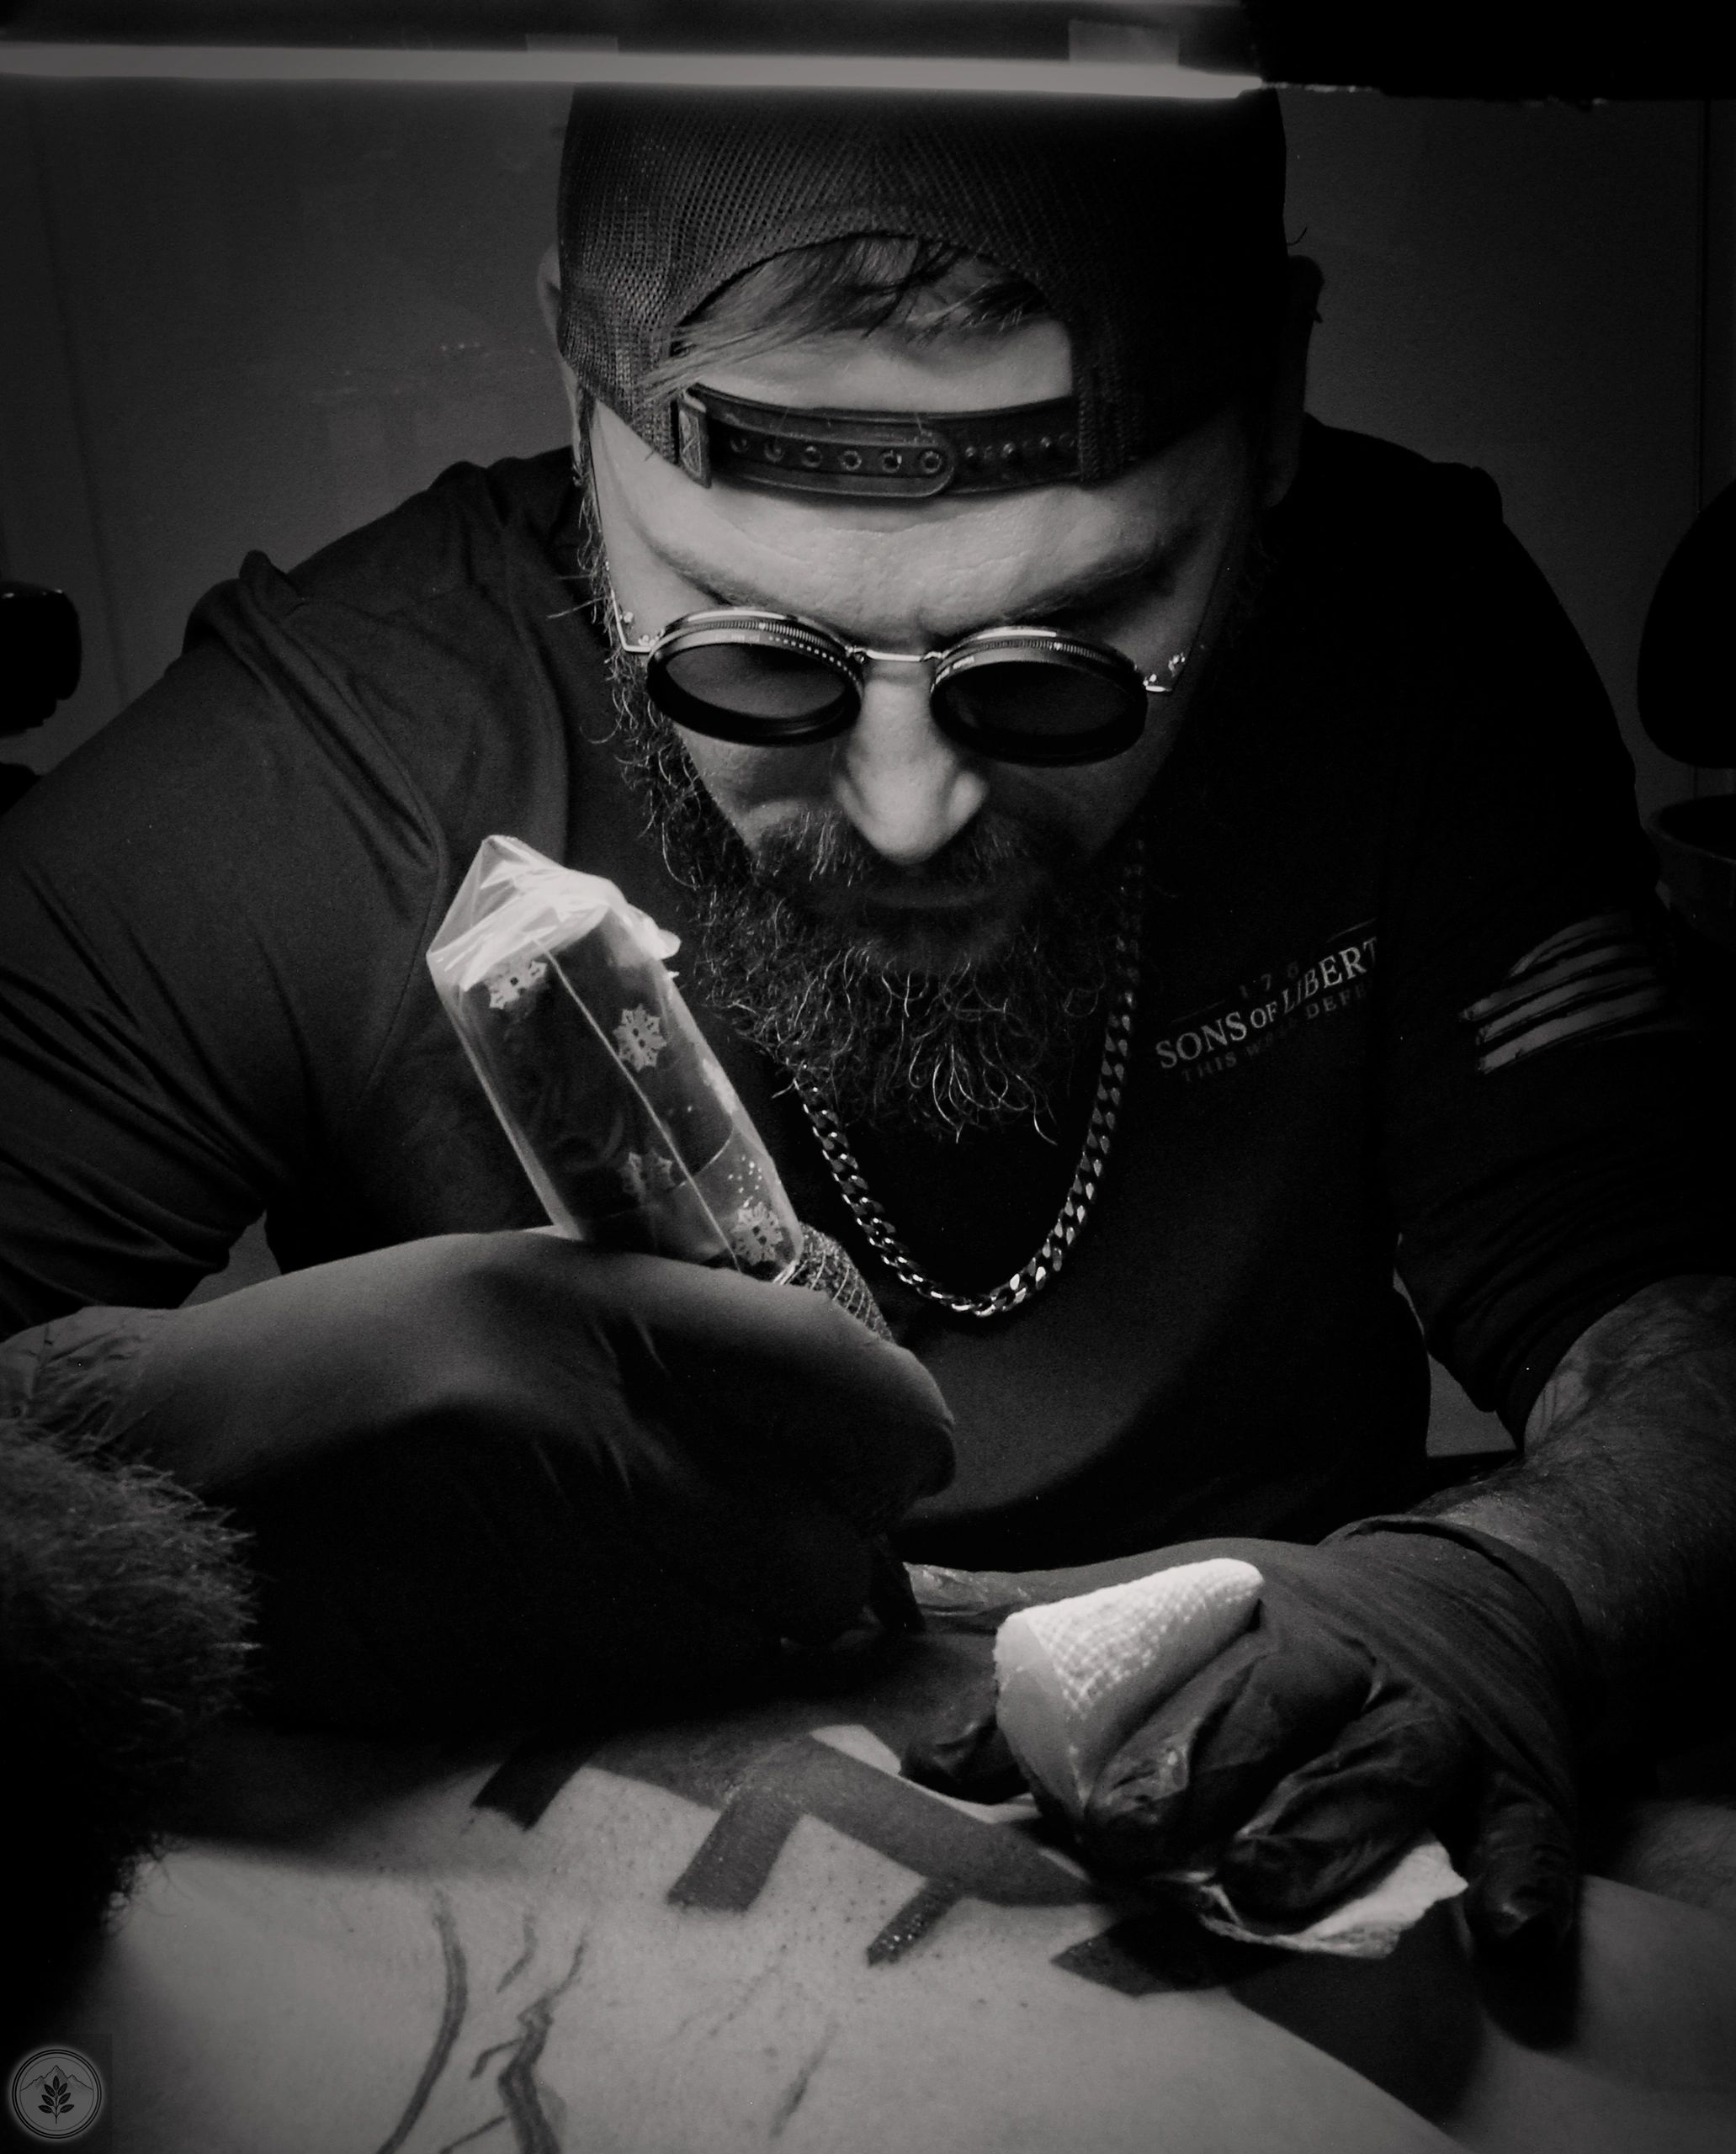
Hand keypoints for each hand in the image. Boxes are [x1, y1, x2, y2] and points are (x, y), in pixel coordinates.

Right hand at [106, 1232, 953, 1732]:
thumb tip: (839, 1396)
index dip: (894, 1421)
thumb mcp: (525, 1279)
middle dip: (845, 1535)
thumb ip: (685, 1331)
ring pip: (769, 1633)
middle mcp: (588, 1444)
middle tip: (800, 1509)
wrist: (177, 1478)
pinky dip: (697, 1654)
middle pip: (833, 1541)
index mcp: (592, 1313)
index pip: (844, 1375)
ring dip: (772, 1602)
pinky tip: (625, 1599)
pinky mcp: (522, 1685)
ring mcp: (554, 1577)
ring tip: (696, 1550)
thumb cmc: (350, 1356)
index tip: (884, 1436)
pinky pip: (685, 1687)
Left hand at [1078, 1523, 1597, 1951]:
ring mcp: (1438, 1723)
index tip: (1060, 1794)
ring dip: (1325, 1825)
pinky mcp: (1524, 1782)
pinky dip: (1523, 1878)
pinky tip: (1504, 1932)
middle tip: (1131, 1839)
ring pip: (1385, 1770)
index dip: (1120, 1726)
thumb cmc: (1288, 1624)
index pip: (1180, 1665)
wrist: (1469, 1596)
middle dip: (1205, 1771)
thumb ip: (1049, 1658)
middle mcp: (1348, 1665)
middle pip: (1276, 1712)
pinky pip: (1531, 1830)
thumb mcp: (1174, 1607)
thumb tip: (919, 1742)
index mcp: (1259, 1617)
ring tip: (1262, 1884)